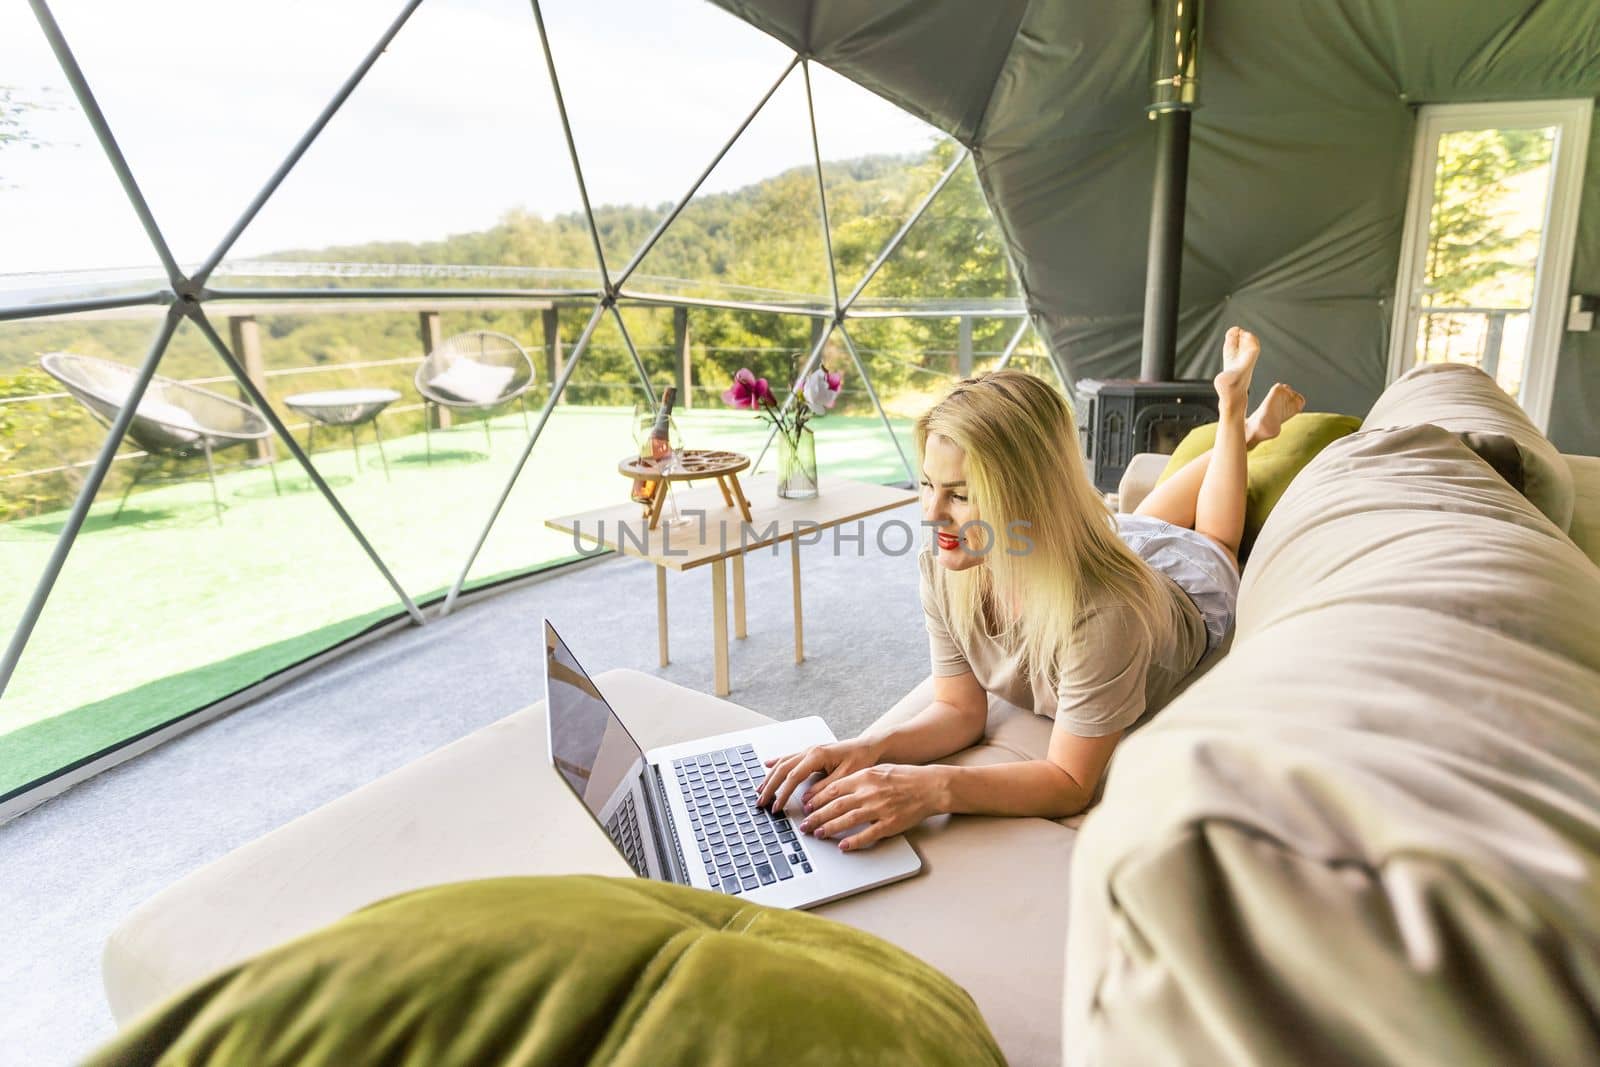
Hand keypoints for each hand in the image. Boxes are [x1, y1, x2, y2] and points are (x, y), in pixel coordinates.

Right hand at [757, 737, 882, 812]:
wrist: (868, 747)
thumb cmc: (861, 759)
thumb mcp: (845, 777)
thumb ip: (825, 789)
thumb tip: (807, 801)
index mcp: (817, 755)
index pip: (793, 776)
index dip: (783, 793)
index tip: (776, 807)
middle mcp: (809, 751)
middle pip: (782, 769)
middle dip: (770, 787)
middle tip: (761, 802)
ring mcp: (808, 751)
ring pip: (783, 763)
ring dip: (770, 777)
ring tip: (760, 790)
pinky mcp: (810, 753)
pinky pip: (788, 757)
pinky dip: (776, 763)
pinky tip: (767, 765)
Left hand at [798, 764, 945, 850]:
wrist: (929, 786)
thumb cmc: (904, 777)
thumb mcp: (877, 770)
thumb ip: (857, 778)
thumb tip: (835, 789)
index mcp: (864, 777)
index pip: (833, 789)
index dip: (816, 799)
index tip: (805, 806)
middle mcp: (869, 792)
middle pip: (835, 806)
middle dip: (816, 816)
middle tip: (804, 825)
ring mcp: (879, 808)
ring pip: (847, 819)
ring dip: (829, 828)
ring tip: (817, 834)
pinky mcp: (890, 823)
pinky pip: (868, 834)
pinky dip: (853, 841)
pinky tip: (842, 845)